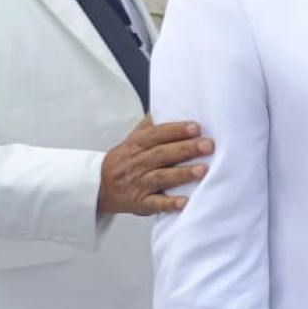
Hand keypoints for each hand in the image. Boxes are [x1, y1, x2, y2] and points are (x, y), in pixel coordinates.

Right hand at [97, 115, 212, 215]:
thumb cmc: (124, 160)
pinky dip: (170, 204)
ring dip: (182, 174)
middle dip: (186, 149)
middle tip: (208, 145)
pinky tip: (186, 202)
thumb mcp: (133, 139)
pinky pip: (156, 204)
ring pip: (162, 177)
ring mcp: (139, 183)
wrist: (99, 186)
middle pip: (162, 154)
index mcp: (137, 145)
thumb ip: (150, 125)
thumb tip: (169, 104)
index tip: (196, 127)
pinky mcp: (141, 203)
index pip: (156, 135)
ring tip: (202, 170)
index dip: (175, 130)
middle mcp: (138, 163)